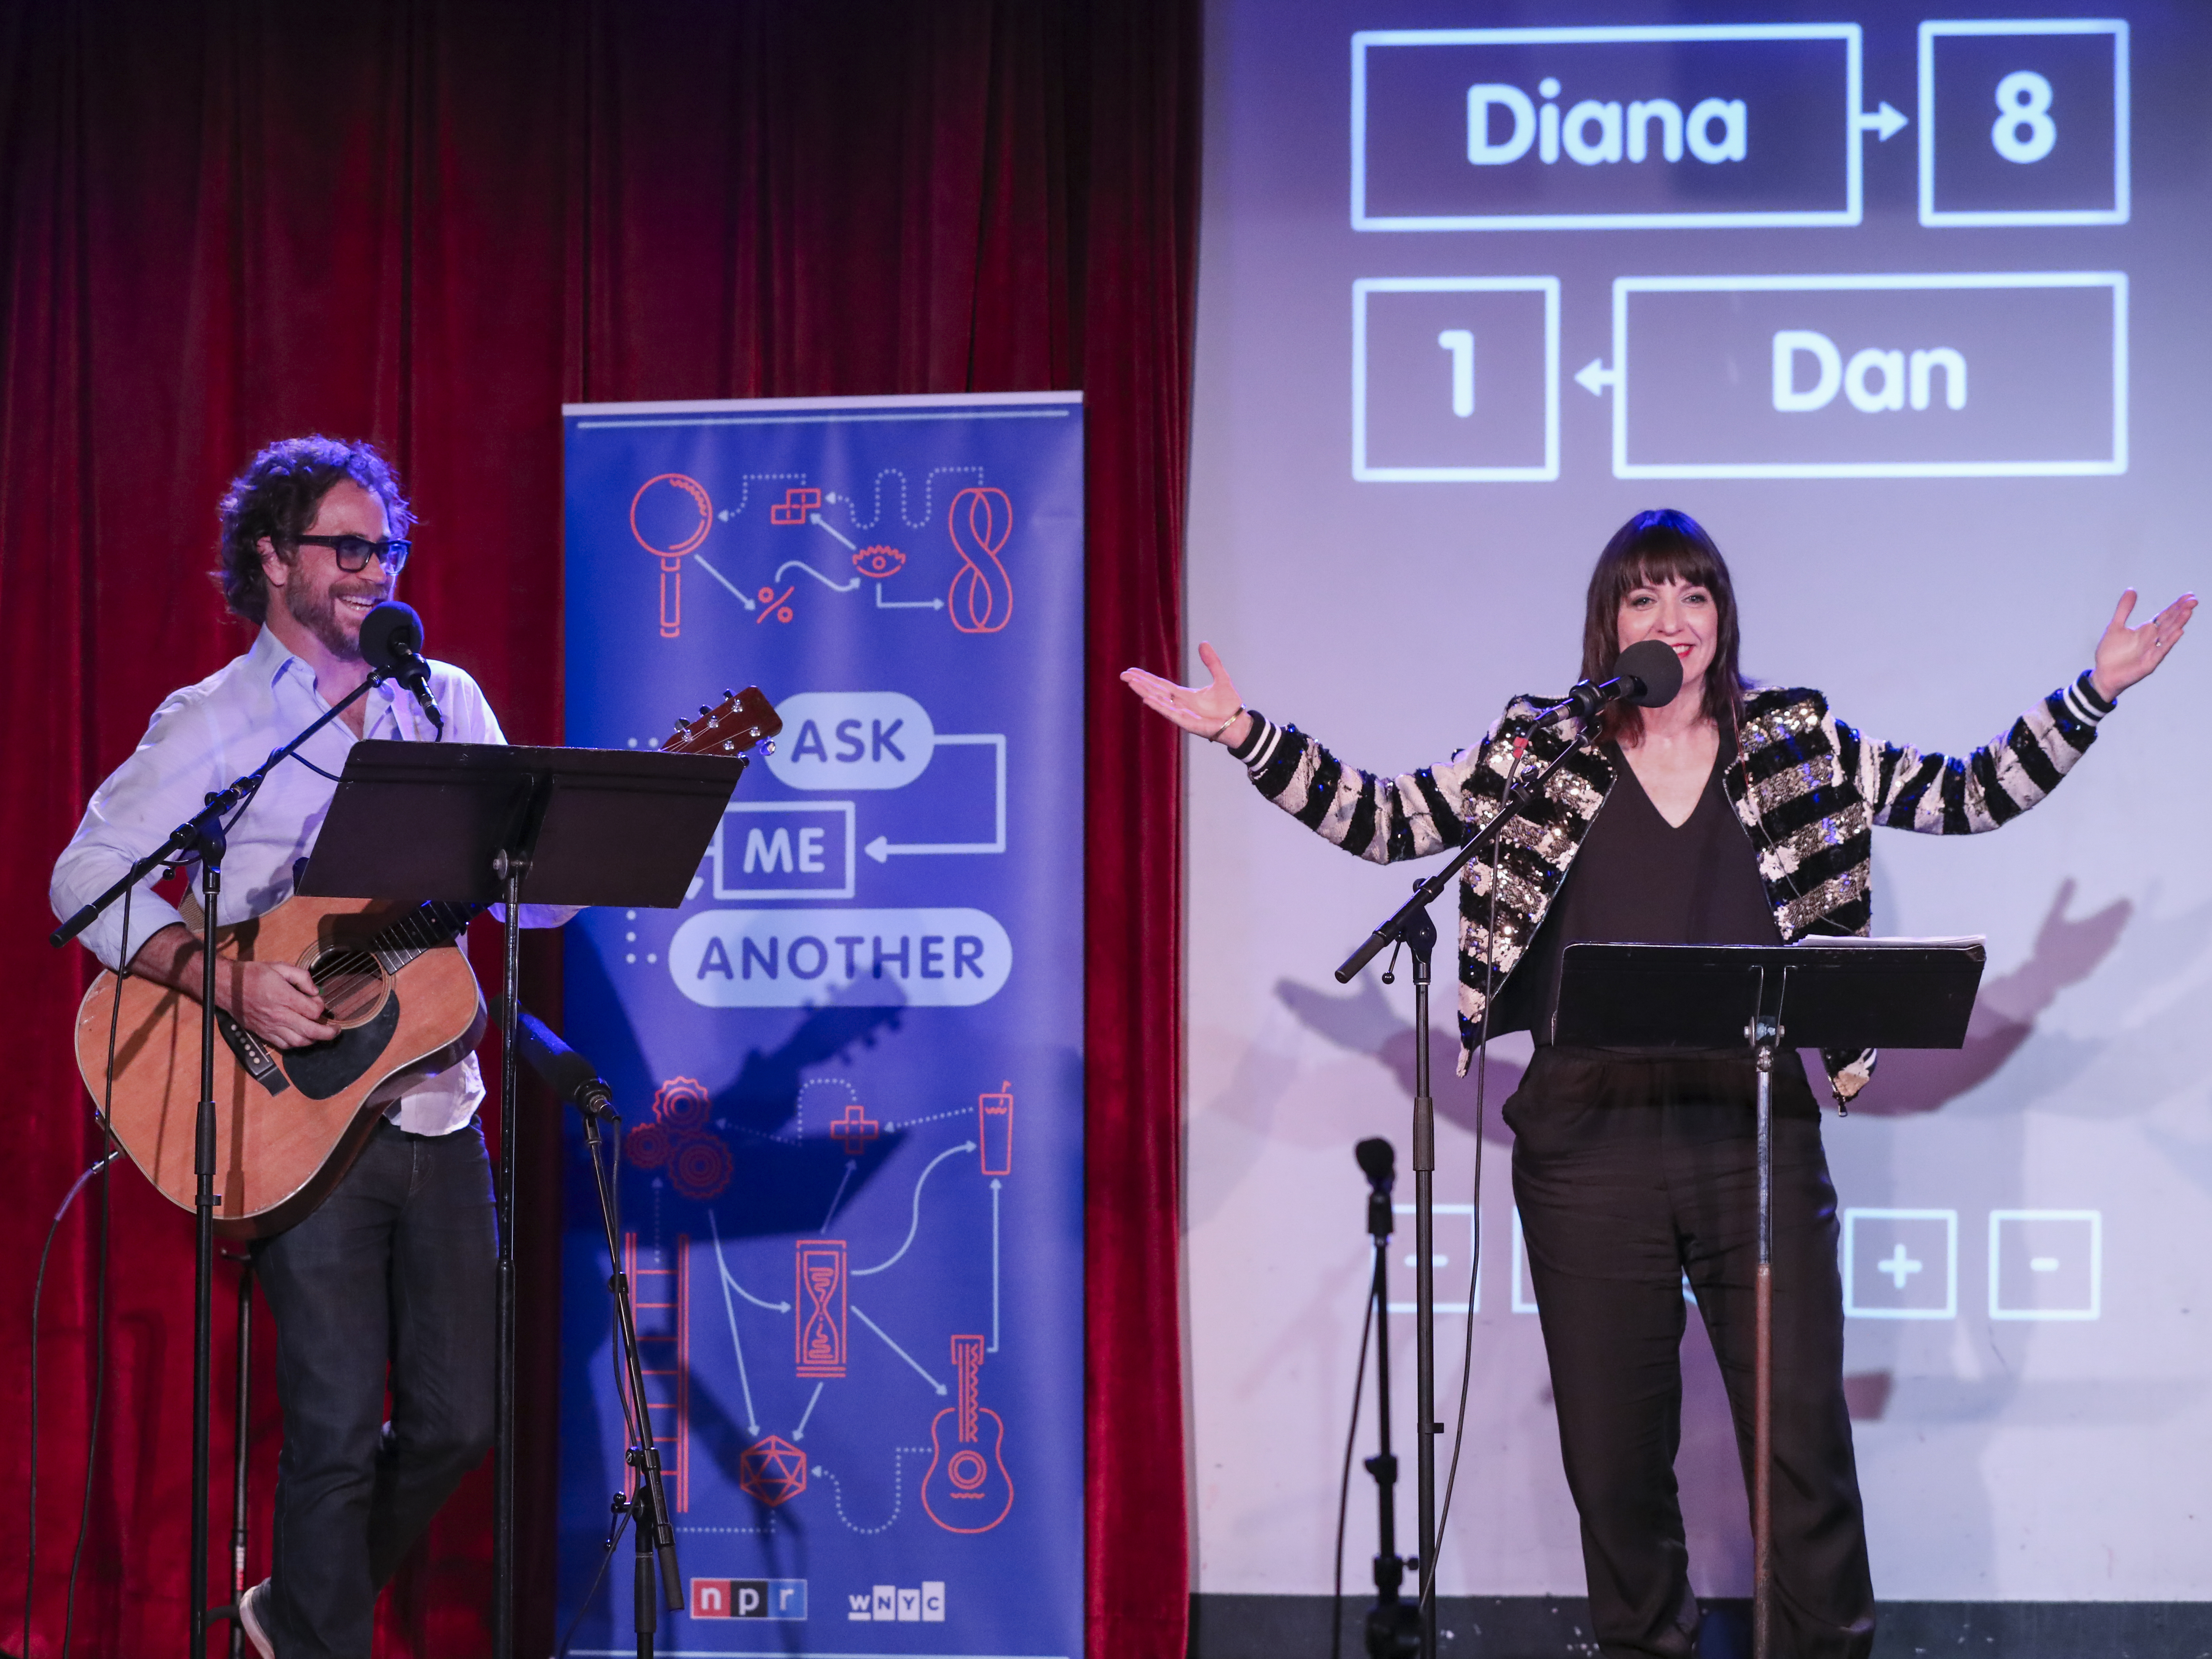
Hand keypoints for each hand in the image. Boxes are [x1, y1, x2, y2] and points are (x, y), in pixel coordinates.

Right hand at [228, 960, 339, 1049]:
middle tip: (336, 1031)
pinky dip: (296, 1044)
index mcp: (284, 998)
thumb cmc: (253, 975)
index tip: (317, 1001)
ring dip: (313, 1040)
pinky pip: (283, 1045)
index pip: (314, 1011)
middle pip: (310, 1031)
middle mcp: (279, 1015)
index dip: (321, 1007)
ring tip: (319, 1034)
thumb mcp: (280, 967)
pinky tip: (301, 1037)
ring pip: (298, 1042)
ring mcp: (270, 1027)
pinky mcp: (263, 1033)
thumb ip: (302, 977)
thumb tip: (315, 991)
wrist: (227, 986)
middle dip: (328, 1033)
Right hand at [1119, 641, 1251, 747]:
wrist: (1238, 722)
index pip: (1160, 685)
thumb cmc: (1229, 704)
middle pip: (1155, 691)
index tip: (1132, 671)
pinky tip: (1147, 699)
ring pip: (1159, 701)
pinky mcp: (1188, 723)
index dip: (1146, 678)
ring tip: (1131, 684)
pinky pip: (1170, 713)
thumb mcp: (1220, 677)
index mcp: (1184, 695)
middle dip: (1139, 684)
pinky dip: (1159, 706)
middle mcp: (1179, 704)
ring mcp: (1182, 714)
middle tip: (1123, 675)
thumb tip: (1203, 642)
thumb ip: (1211, 661)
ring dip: (1145, 692)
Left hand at [2090, 589, 2195, 700]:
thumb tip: (2131, 589)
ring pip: (2168, 634)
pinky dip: (2169, 641)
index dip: (2176, 605)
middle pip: (2170, 622)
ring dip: (2178, 623)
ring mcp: (2152, 651)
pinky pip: (2161, 651)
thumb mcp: (2115, 626)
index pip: (2165, 615)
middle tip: (2194, 600)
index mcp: (2146, 630)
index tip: (2189, 595)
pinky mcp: (2149, 663)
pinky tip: (2179, 632)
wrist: (2103, 674)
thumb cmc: (2110, 652)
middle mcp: (2153, 639)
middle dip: (2181, 611)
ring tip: (2188, 611)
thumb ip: (2124, 609)